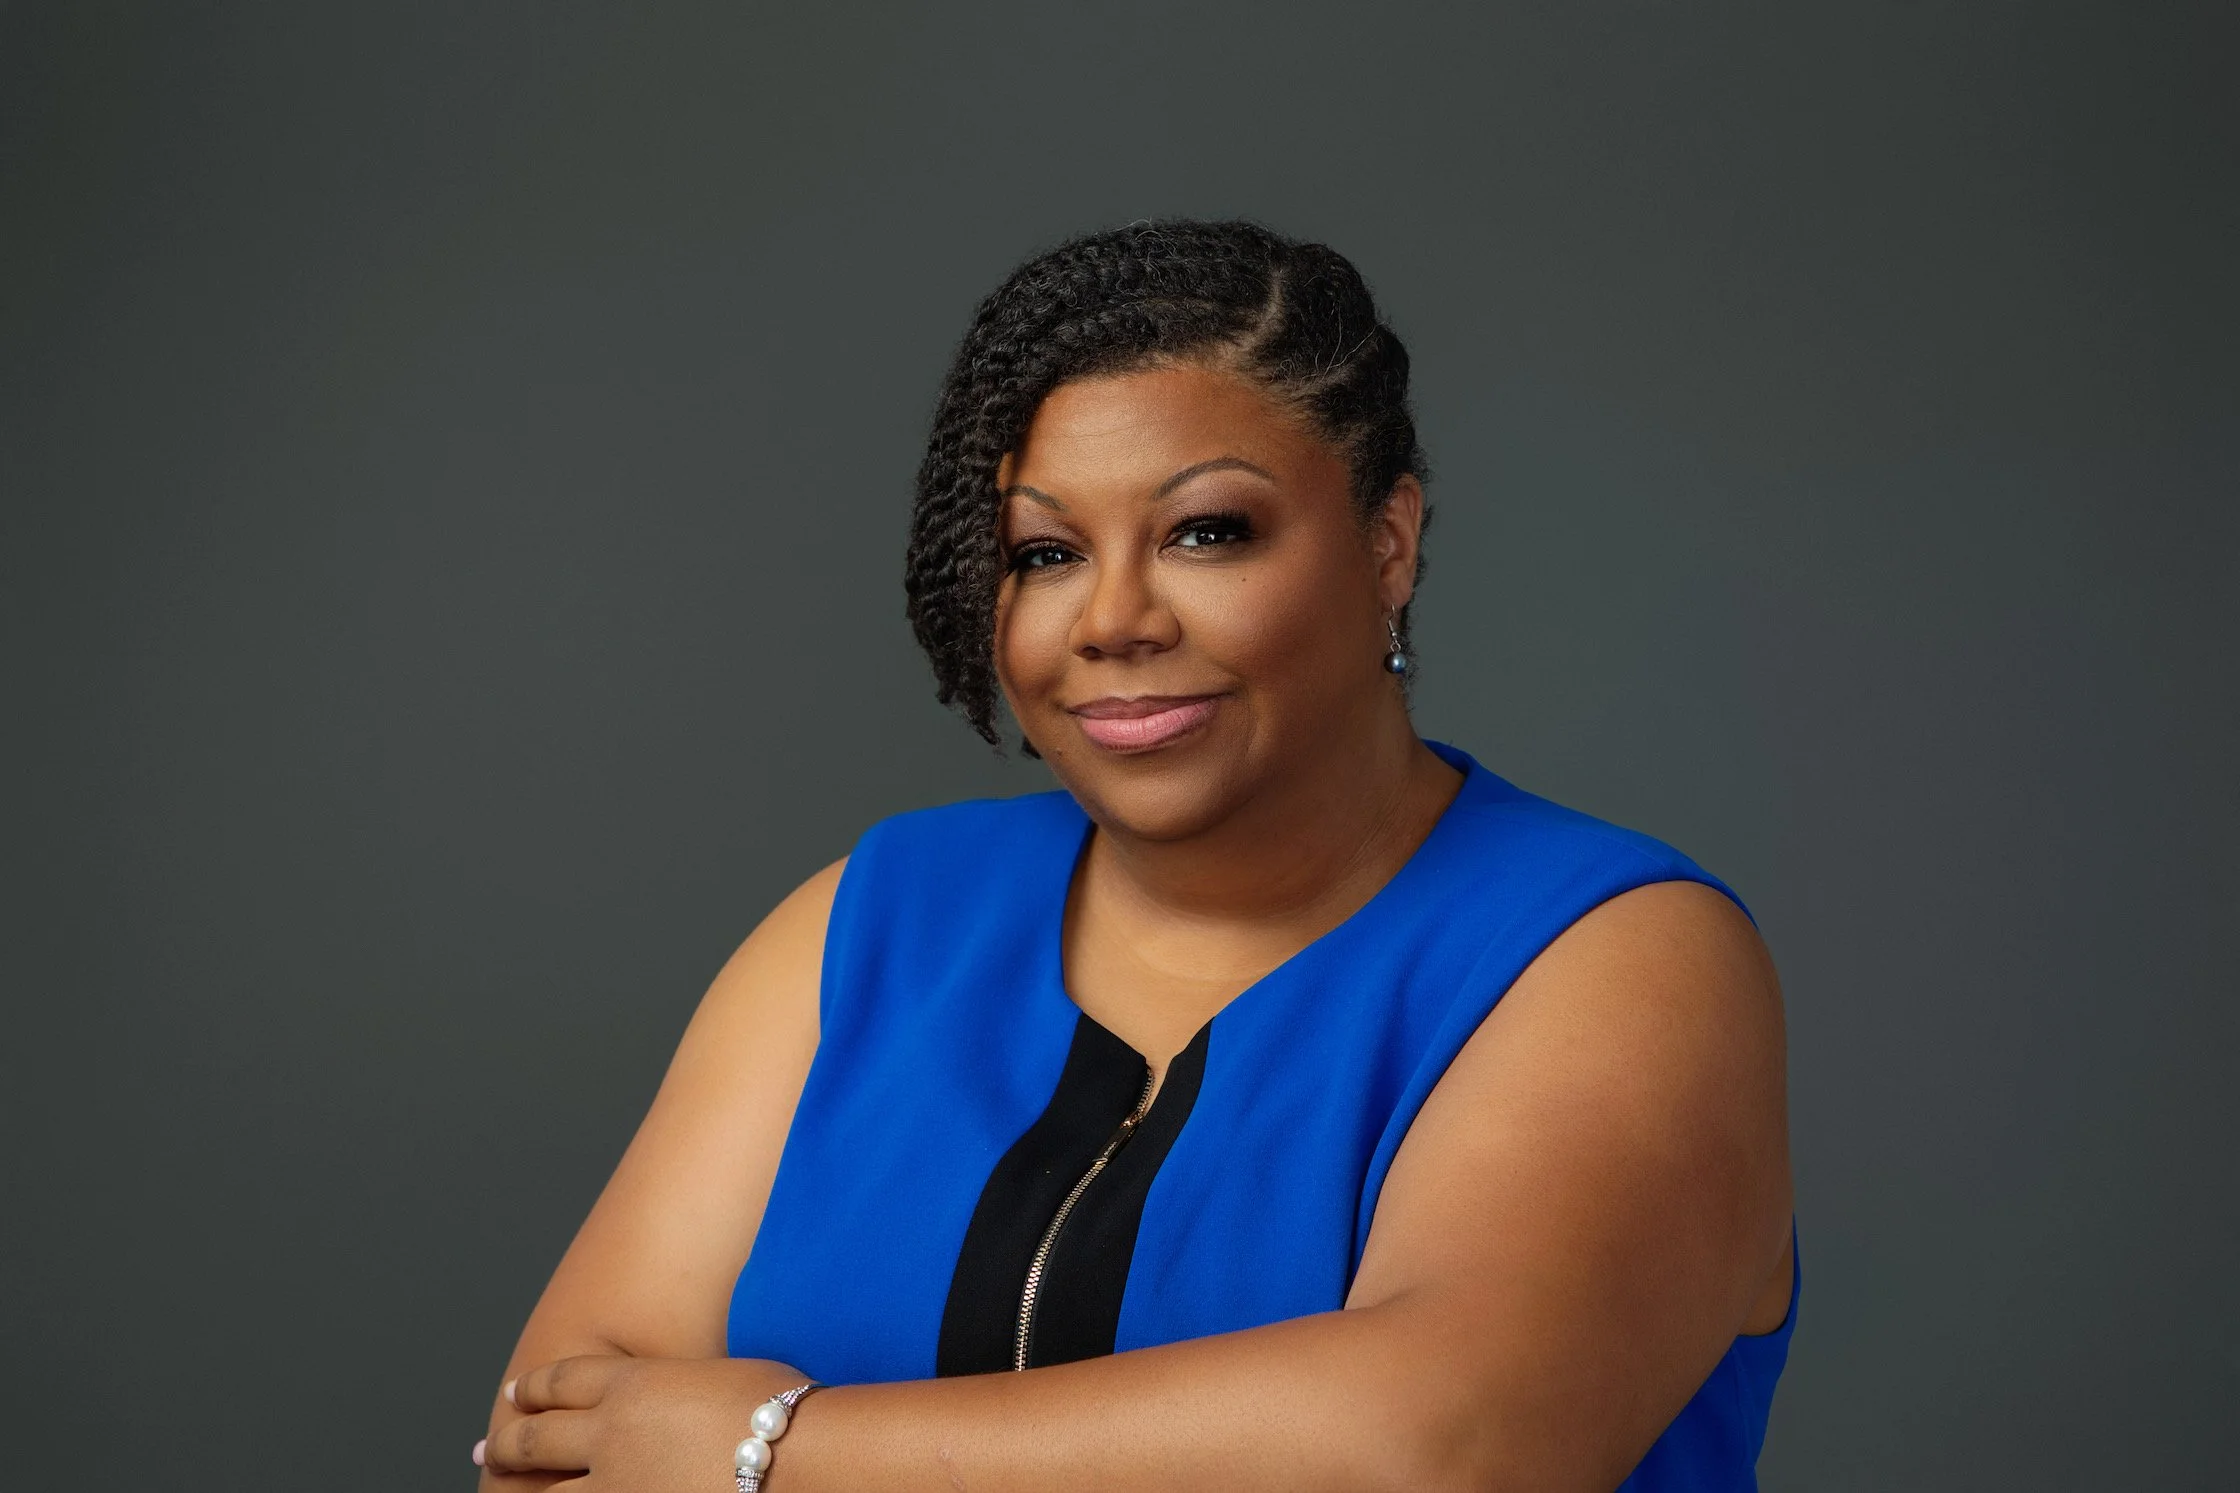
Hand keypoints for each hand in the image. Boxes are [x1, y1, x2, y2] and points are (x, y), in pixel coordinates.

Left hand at [481, 1354, 809, 1489]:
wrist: (800, 1453)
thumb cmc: (783, 1410)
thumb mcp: (722, 1374)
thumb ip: (682, 1388)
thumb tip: (678, 1395)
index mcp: (635, 1384)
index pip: (566, 1380)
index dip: (536, 1387)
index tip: (518, 1393)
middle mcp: (611, 1432)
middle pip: (539, 1435)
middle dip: (509, 1441)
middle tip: (489, 1446)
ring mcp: (616, 1485)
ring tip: (500, 1487)